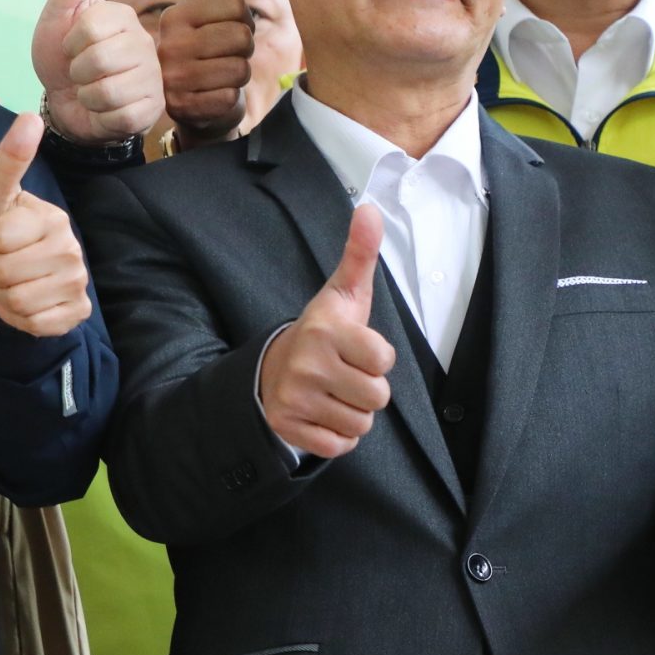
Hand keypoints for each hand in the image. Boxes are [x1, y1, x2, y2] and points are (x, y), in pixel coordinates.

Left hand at [0, 112, 93, 337]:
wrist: (15, 275)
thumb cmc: (2, 231)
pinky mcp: (78, 312)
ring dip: (7, 296)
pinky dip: (24, 319)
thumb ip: (10, 159)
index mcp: (53, 219)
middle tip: (4, 262)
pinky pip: (37, 324)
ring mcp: (78, 282)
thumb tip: (30, 117)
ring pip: (19, 300)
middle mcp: (72, 248)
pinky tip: (30, 302)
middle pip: (6, 272)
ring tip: (15, 281)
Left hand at [30, 0, 162, 144]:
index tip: (72, 47)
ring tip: (91, 89)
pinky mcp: (152, 108)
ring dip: (87, 95)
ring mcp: (153, 77)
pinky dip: (100, 115)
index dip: (69, 44)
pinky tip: (103, 109)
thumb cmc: (60, 60)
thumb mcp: (57, 20)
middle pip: (97, 60)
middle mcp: (145, 42)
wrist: (65, 104)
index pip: (89, 28)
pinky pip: (119, 114)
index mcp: (123, 16)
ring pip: (107, 90)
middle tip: (81, 72)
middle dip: (76, 72)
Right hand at [157, 0, 258, 149]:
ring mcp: (174, 78)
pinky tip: (213, 97)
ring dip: (237, 75)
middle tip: (224, 55)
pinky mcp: (184, 108)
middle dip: (244, 49)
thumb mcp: (200, 5)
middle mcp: (168, 45)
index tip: (223, 30)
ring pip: (239, 68)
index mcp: (175, 16)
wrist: (189, 106)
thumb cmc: (202, 47)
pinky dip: (228, 99)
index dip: (242, 20)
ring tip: (218, 76)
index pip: (236, 7)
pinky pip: (229, 95)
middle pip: (241, 37)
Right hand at [257, 204, 395, 459]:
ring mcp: (295, 397)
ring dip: (353, 413)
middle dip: (367, 390)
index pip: (384, 360)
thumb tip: (369, 208)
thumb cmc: (322, 333)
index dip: (377, 358)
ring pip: (360, 424)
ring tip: (332, 394)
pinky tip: (321, 413)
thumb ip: (359, 254)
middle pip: (377, 397)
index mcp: (325, 331)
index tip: (356, 348)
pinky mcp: (288, 426)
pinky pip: (339, 446)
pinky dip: (335, 436)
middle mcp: (307, 364)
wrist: (270, 370)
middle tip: (344, 375)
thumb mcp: (342, 294)